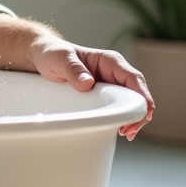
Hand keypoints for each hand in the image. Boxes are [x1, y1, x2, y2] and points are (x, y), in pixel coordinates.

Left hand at [28, 35, 154, 139]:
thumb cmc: (53, 53)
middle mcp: (113, 73)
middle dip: (138, 113)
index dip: (143, 97)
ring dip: (130, 118)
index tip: (143, 114)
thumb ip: (73, 69)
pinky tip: (116, 130)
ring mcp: (108, 86)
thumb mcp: (60, 58)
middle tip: (129, 131)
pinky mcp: (101, 97)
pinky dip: (119, 119)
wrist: (41, 57)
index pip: (134, 79)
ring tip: (125, 133)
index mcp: (110, 61)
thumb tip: (88, 83)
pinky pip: (116, 108)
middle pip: (137, 94)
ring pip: (129, 103)